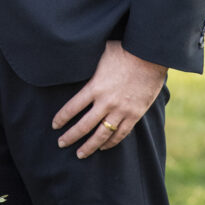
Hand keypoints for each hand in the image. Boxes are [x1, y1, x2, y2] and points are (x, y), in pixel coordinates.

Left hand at [52, 41, 166, 158]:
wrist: (149, 57)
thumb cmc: (124, 50)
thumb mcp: (100, 52)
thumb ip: (88, 60)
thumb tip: (73, 51)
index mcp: (95, 86)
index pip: (73, 107)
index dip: (62, 118)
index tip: (54, 125)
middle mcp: (106, 102)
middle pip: (84, 125)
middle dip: (70, 136)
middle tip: (61, 143)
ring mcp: (121, 110)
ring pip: (101, 135)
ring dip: (89, 146)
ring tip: (80, 154)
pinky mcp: (134, 115)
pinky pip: (120, 134)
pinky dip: (110, 143)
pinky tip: (103, 147)